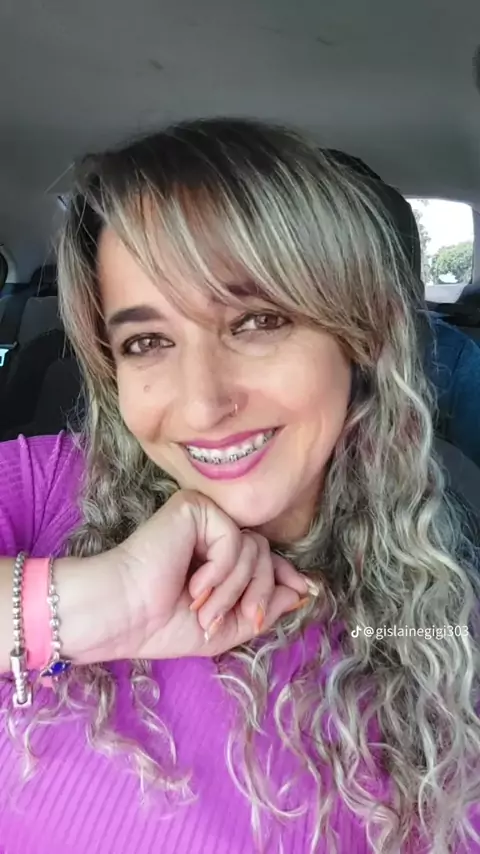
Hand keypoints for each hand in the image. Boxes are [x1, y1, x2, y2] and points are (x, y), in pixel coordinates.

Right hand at [105, 490, 309, 660]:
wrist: (124, 614)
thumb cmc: (163, 624)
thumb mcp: (226, 625)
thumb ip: (265, 607)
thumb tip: (304, 591)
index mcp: (218, 555)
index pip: (266, 556)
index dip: (286, 575)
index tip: (305, 592)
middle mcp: (213, 531)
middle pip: (266, 554)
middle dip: (259, 593)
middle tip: (238, 620)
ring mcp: (205, 517)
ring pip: (255, 549)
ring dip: (233, 590)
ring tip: (202, 608)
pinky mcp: (196, 508)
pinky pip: (235, 540)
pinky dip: (221, 571)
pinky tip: (194, 584)